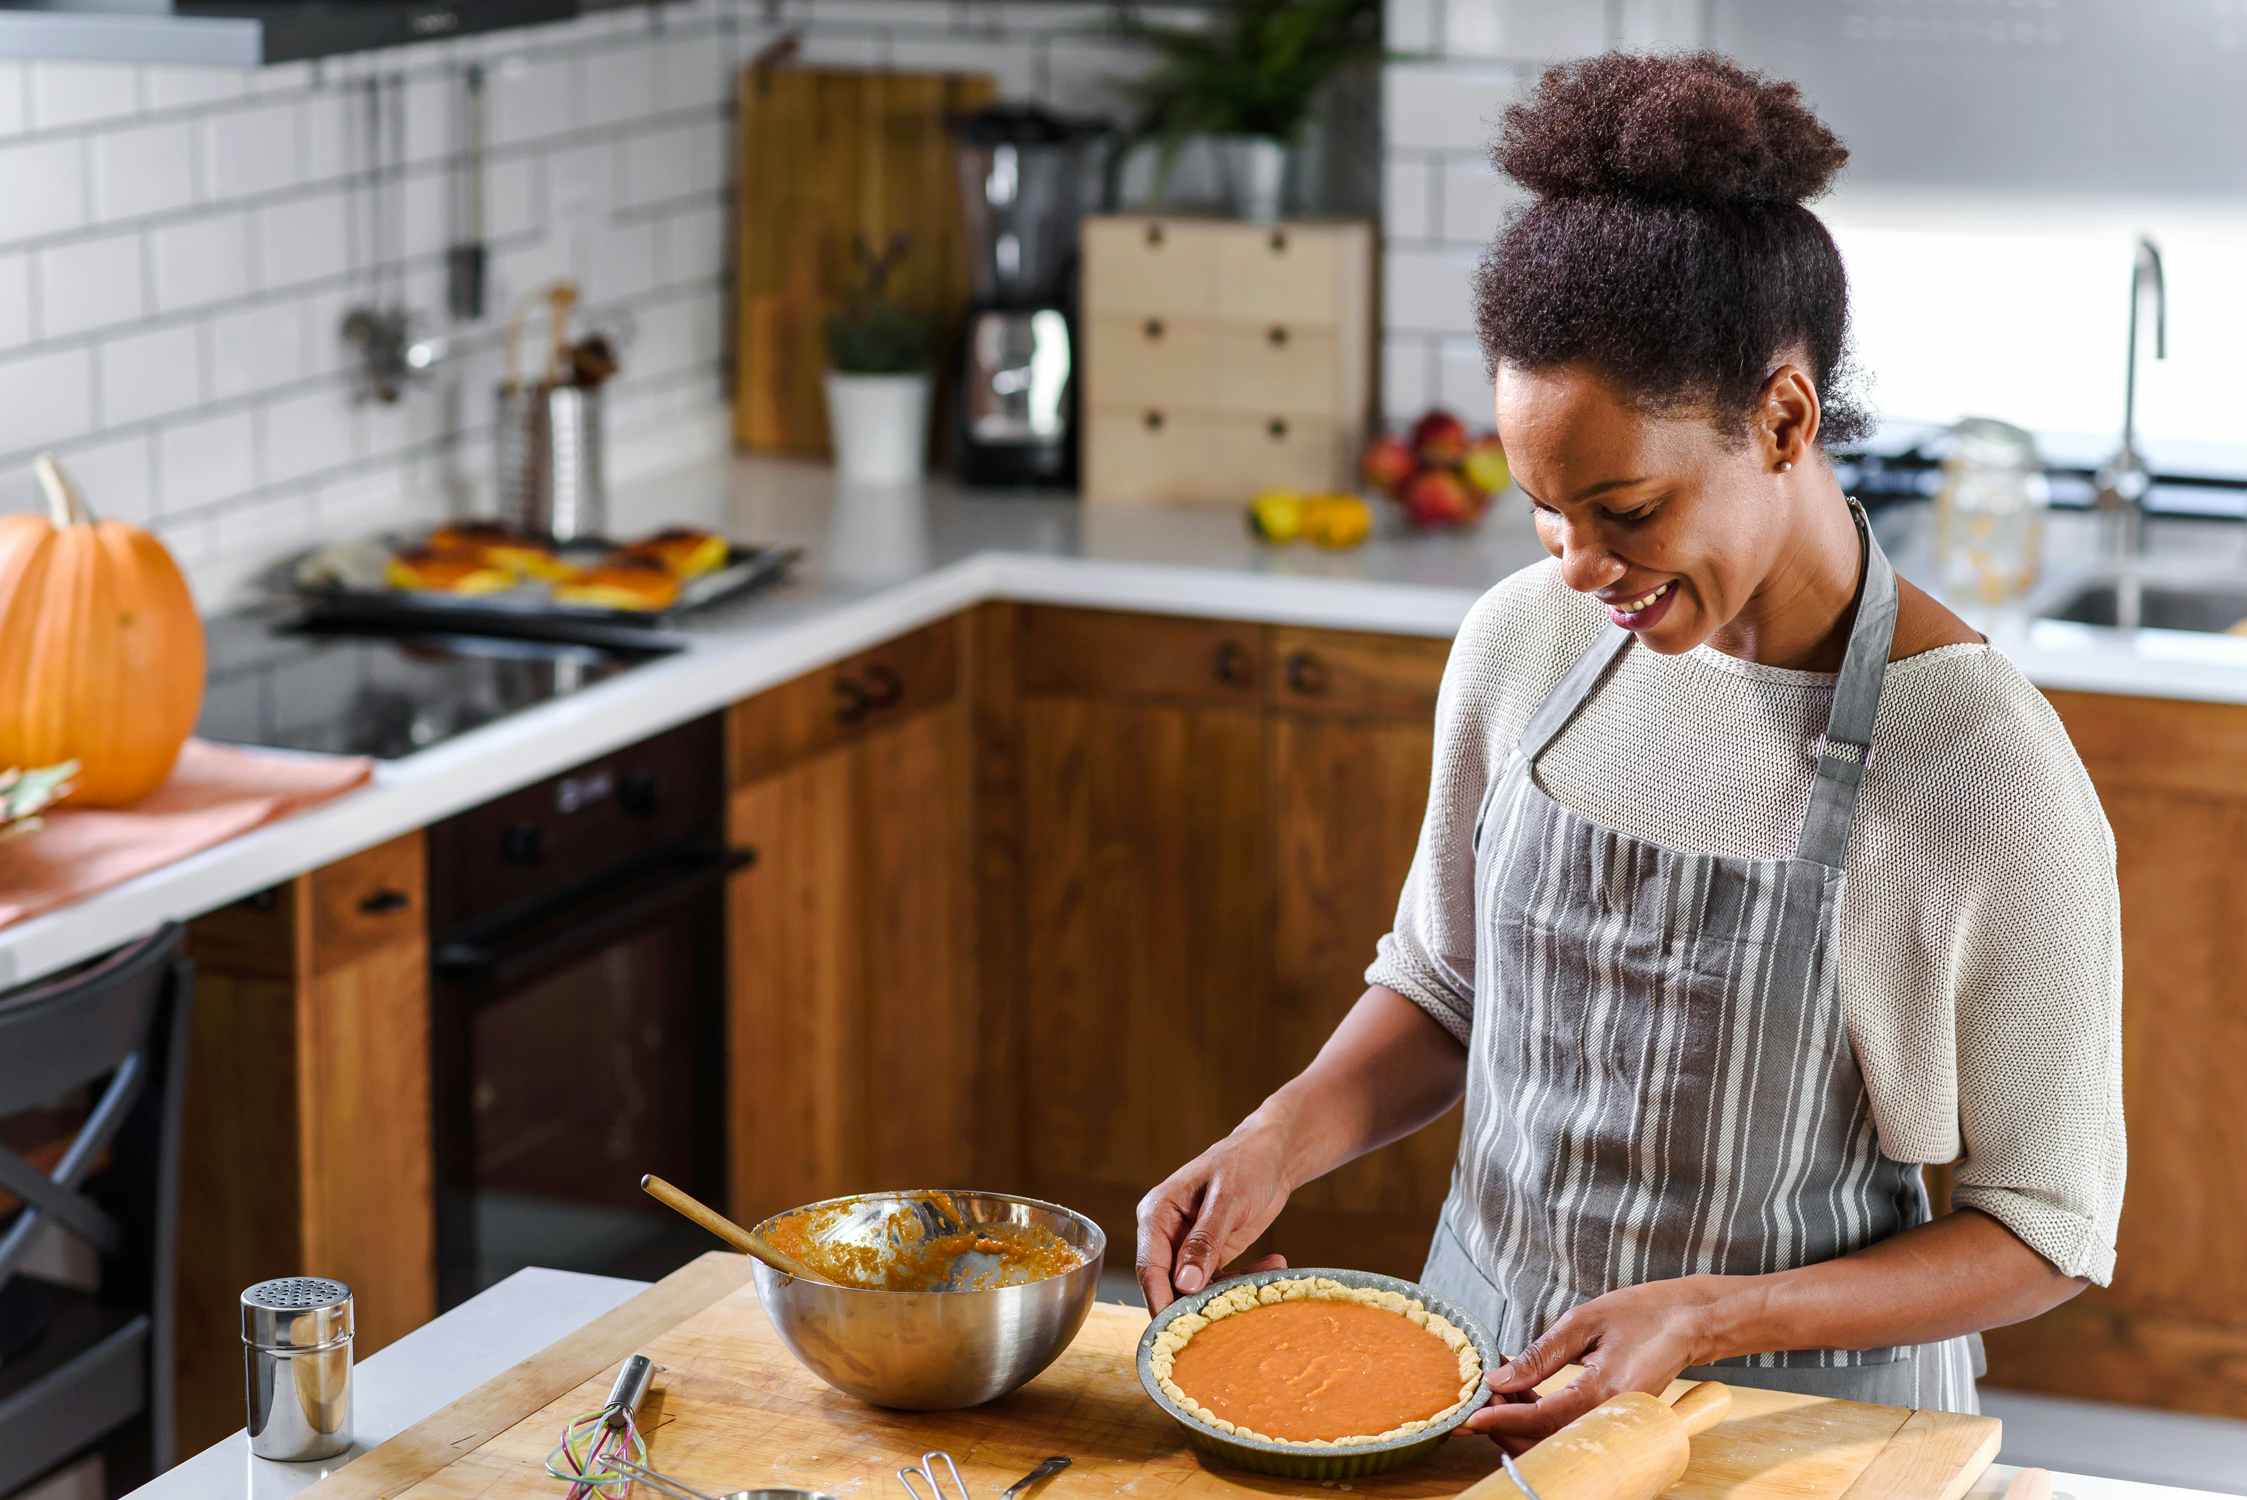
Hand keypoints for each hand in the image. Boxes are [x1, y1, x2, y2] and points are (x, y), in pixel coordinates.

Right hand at [1135, 1125, 1294, 1314]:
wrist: (1274, 1153)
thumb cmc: (1246, 1163)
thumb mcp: (1227, 1200)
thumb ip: (1204, 1241)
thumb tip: (1184, 1283)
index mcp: (1157, 1214)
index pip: (1149, 1266)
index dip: (1160, 1299)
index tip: (1176, 1329)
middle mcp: (1166, 1234)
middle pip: (1168, 1283)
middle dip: (1196, 1303)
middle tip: (1228, 1318)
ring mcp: (1188, 1246)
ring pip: (1196, 1288)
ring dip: (1228, 1292)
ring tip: (1261, 1285)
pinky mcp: (1211, 1255)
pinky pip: (1219, 1281)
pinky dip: (1244, 1280)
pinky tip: (1275, 1264)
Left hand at [1460, 1277, 1724, 1454]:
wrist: (1691, 1322)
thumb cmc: (1642, 1313)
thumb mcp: (1584, 1321)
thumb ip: (1540, 1354)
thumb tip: (1498, 1378)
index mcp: (1606, 1391)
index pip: (1542, 1419)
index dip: (1501, 1420)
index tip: (1468, 1418)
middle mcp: (1613, 1417)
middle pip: (1547, 1442)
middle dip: (1506, 1428)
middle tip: (1480, 1400)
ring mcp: (1619, 1424)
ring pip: (1557, 1443)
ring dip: (1522, 1426)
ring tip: (1499, 1393)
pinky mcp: (1617, 1422)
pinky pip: (1572, 1432)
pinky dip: (1542, 1421)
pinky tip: (1525, 1395)